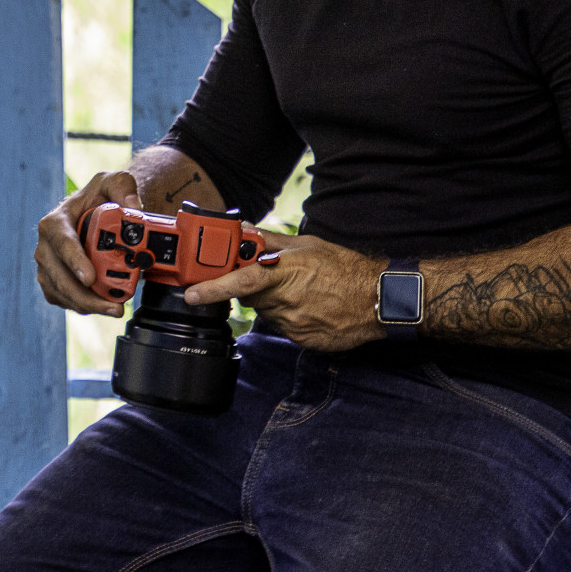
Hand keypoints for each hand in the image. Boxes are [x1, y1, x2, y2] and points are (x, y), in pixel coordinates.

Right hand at [33, 170, 142, 317]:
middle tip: (113, 305)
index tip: (90, 278)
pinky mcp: (53, 281)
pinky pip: (63, 300)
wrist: (97, 215)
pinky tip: (103, 306)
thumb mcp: (114, 182)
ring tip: (114, 308)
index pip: (61, 242)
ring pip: (61, 292)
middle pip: (58, 276)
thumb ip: (124, 187)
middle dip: (85, 295)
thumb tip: (133, 208)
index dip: (74, 261)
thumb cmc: (101, 198)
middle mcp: (46, 246)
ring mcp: (48, 266)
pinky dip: (83, 307)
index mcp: (55, 221)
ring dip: (87, 305)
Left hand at [184, 229, 385, 351]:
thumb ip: (271, 242)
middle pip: (250, 297)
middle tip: (279, 277)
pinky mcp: (301, 340)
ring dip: (275, 302)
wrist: (378, 300)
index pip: (239, 280)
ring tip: (304, 292)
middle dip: (256, 287)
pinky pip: (284, 327)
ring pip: (267, 312)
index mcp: (283, 273)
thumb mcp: (307, 245)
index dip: (212, 288)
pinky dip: (291, 317)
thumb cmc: (345, 269)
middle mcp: (284, 301)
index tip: (191, 294)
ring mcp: (292, 323)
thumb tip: (245, 231)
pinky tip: (311, 307)